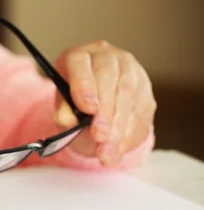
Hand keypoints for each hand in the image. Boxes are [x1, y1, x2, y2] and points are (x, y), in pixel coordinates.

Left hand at [54, 40, 156, 166]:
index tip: (87, 109)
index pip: (80, 63)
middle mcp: (106, 56)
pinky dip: (129, 134)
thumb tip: (66, 118)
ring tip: (106, 153)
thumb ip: (63, 112)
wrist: (94, 108)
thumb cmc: (73, 105)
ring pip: (128, 95)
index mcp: (78, 57)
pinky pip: (141, 110)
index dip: (84, 85)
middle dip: (105, 112)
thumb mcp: (63, 110)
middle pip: (108, 79)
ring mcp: (129, 69)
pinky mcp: (145, 87)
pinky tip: (118, 150)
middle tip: (99, 136)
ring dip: (119, 128)